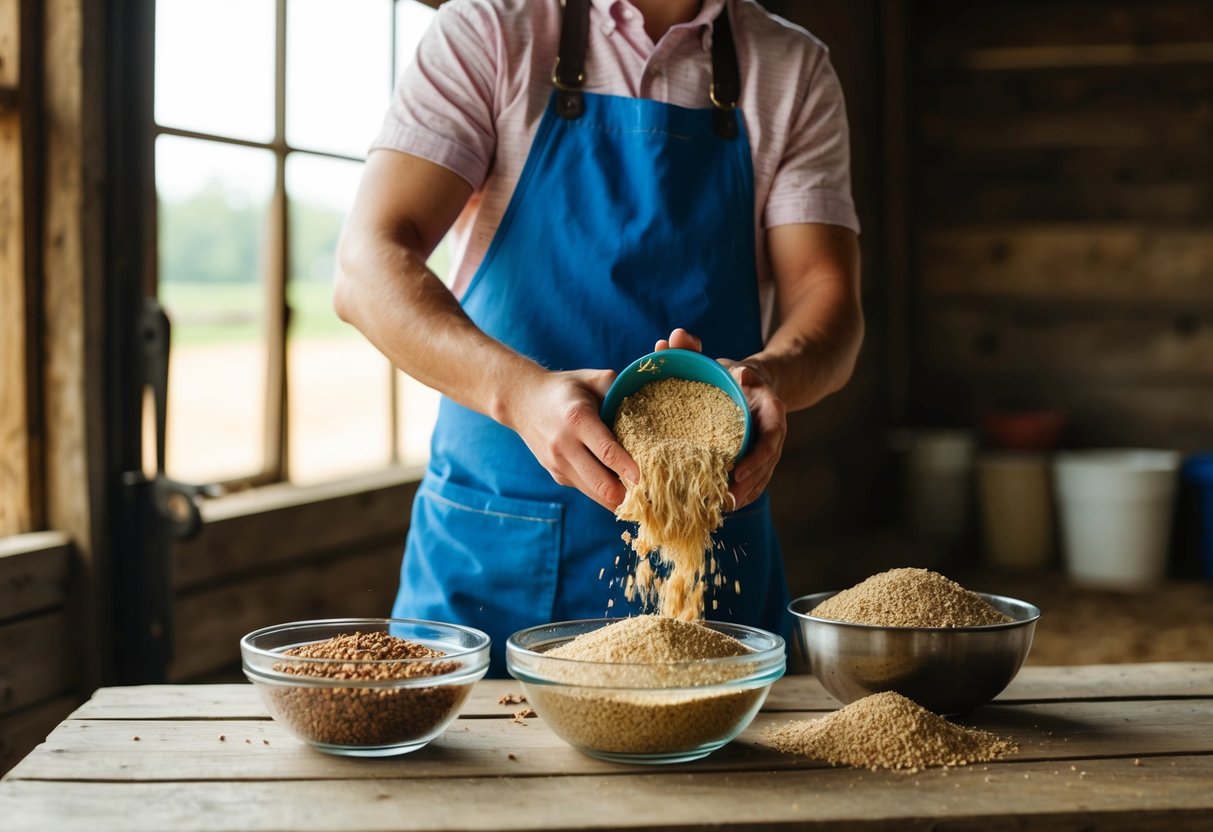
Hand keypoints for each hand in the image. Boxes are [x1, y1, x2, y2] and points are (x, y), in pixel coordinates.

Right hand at [508, 369, 639, 511]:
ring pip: (595, 493)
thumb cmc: (564, 389)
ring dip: (618, 497)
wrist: (522, 402)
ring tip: (640, 494)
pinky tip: (619, 484)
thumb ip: (616, 386)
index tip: (646, 478)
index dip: (628, 468)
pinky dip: (604, 491)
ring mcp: (558, 464)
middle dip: (627, 494)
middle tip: (651, 493)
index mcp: (577, 419)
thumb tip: (643, 401)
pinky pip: (587, 489)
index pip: (606, 451)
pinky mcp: (557, 475)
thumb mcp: (589, 379)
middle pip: (601, 483)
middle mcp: (565, 445)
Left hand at [655, 328, 786, 510]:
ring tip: (722, 509)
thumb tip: (669, 337)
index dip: (759, 454)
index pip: (772, 432)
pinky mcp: (757, 459)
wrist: (747, 382)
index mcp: (767, 405)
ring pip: (762, 476)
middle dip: (750, 483)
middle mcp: (772, 428)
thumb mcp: (712, 360)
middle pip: (768, 461)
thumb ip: (690, 349)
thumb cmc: (726, 373)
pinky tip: (720, 507)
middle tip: (727, 498)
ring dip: (745, 494)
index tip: (739, 470)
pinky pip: (753, 481)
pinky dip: (739, 494)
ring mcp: (766, 446)